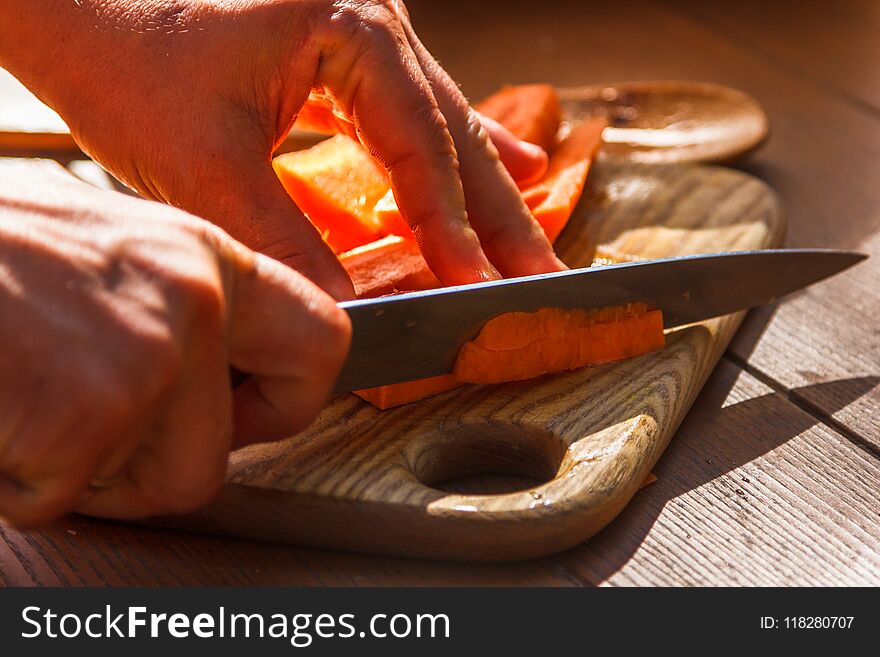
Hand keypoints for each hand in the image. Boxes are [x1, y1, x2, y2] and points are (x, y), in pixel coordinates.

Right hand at [0, 163, 349, 525]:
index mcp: (205, 255)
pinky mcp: (89, 414)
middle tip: (111, 443)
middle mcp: (197, 298)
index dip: (291, 398)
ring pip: (158, 484)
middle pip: (236, 444)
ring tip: (26, 400)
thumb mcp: (101, 250)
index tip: (248, 416)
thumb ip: (172, 304)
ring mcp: (151, 357)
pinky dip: (17, 479)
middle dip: (175, 465)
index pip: (322, 337)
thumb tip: (217, 370)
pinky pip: (66, 496)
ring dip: (85, 471)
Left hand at [1, 0, 562, 298]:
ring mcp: (364, 35)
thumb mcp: (204, 162)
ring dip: (488, 193)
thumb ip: (284, 241)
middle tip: (543, 279)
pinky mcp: (345, 56)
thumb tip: (342, 317)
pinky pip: (416, 115)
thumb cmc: (123, 54)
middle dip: (499, 217)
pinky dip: (455, 157)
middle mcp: (373, 23)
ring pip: (444, 126)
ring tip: (533, 243)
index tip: (478, 288)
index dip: (452, 227)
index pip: (420, 146)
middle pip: (454, 135)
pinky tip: (508, 171)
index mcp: (350, 28)